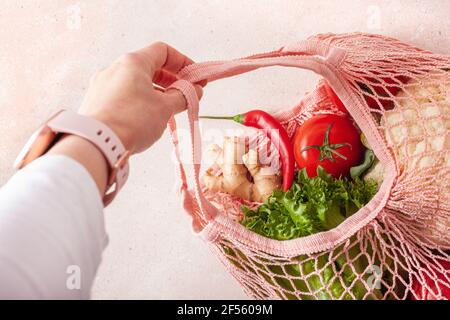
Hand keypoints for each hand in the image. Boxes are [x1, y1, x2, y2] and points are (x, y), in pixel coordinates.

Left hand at [49, 43, 203, 196]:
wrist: (96, 143)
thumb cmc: (133, 120)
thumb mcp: (165, 108)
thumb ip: (183, 96)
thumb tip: (194, 91)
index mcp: (133, 62)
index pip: (163, 51)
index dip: (183, 63)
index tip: (195, 78)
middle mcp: (115, 68)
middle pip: (149, 66)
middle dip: (171, 80)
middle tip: (186, 94)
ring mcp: (102, 84)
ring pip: (136, 82)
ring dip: (156, 92)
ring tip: (169, 109)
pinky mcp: (96, 101)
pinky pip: (123, 95)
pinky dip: (140, 100)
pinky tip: (147, 118)